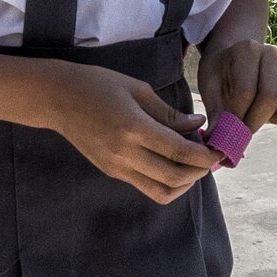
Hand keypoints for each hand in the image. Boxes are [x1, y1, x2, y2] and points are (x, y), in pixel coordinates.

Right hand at [48, 63, 223, 202]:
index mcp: (133, 128)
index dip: (204, 155)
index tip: (219, 150)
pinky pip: (146, 186)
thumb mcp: (138, 90)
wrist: (57, 98)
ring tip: (194, 165)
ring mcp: (117, 167)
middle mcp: (125, 154)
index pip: (179, 152)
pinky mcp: (112, 172)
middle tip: (211, 159)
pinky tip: (173, 164)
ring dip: (184, 183)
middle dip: (200, 172)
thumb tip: (199, 124)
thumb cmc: (98, 85)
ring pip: (160, 191)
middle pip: (173, 177)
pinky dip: (166, 182)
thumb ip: (169, 113)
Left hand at [196, 39, 276, 135]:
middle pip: (271, 97)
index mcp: (247, 50)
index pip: (245, 92)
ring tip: (265, 119)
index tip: (226, 131)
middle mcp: (273, 55)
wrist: (233, 56)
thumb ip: (216, 114)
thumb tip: (220, 147)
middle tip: (242, 130)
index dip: (235, 118)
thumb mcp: (209, 87)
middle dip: (254, 122)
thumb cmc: (222, 73)